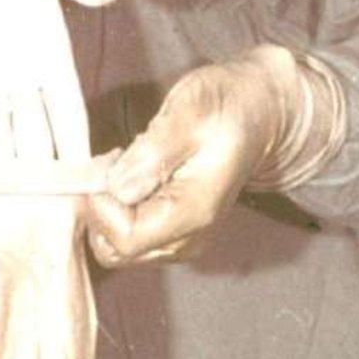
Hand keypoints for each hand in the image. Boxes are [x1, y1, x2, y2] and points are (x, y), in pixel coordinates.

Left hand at [87, 45, 341, 265]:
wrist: (257, 114)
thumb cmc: (225, 107)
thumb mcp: (190, 111)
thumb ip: (152, 152)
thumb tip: (117, 187)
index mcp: (194, 213)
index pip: (124, 238)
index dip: (101, 204)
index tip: (109, 162)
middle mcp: (188, 238)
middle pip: (116, 251)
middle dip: (101, 208)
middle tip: (117, 161)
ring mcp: (180, 240)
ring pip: (116, 246)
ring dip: (108, 207)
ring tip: (131, 164)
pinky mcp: (171, 234)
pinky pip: (126, 236)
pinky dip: (117, 209)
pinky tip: (136, 175)